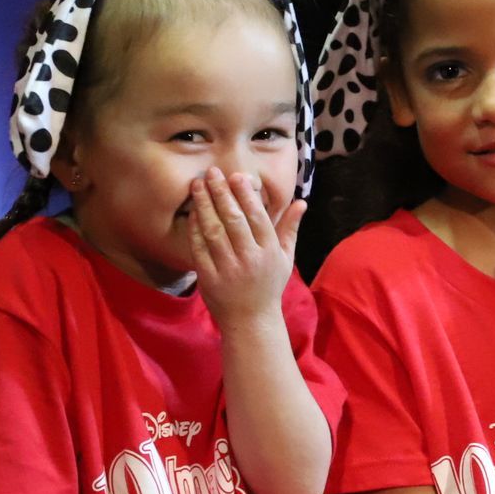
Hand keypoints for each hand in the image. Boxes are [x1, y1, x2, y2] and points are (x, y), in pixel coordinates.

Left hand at [187, 168, 302, 325]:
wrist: (251, 321)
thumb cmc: (269, 285)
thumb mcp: (285, 257)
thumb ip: (290, 228)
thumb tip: (301, 202)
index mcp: (269, 251)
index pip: (257, 217)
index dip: (246, 195)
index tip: (236, 176)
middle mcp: (250, 258)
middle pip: (234, 220)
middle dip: (222, 193)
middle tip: (212, 172)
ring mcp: (228, 269)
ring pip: (214, 231)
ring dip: (204, 205)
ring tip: (198, 185)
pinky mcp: (210, 278)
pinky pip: (200, 249)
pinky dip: (195, 229)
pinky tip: (193, 212)